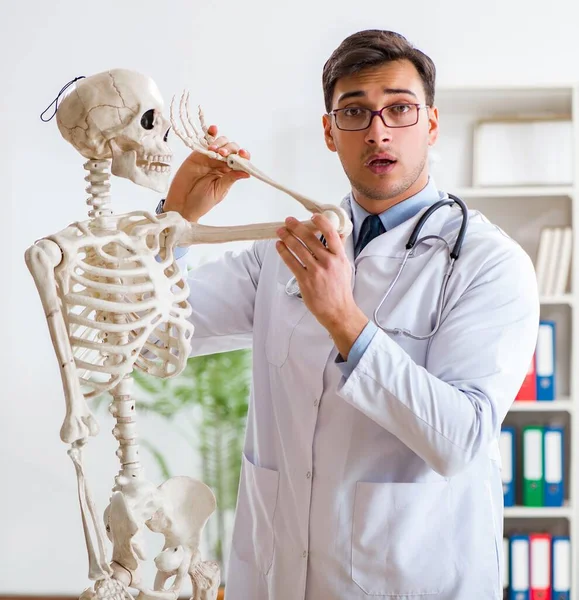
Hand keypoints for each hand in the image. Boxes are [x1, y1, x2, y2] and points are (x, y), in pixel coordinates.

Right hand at [164, 125, 250, 221]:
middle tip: (223, 154)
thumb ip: (230, 179)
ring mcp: (209, 158)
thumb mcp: (218, 191)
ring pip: (220, 143)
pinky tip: (213, 130)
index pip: (240, 161)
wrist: (182, 203)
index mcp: (229, 173)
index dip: (243, 156)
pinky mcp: (197, 154)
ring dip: (220, 143)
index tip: (242, 154)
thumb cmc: (201, 202)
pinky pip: (205, 141)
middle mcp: (221, 164)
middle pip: (231, 149)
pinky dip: (210, 134)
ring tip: (215, 150)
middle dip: (230, 149)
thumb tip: (246, 172)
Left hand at [276, 214, 368, 356]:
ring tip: (280, 231)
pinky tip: (279, 246)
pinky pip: (291, 262)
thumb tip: (337, 234)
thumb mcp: (345, 266)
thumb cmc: (340, 289)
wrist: (338, 310)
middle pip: (309, 238)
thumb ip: (339, 250)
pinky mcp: (305, 280)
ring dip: (287, 237)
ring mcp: (316, 271)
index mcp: (339, 256)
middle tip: (288, 221)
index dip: (321, 222)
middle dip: (296, 227)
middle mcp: (328, 262)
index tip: (312, 216)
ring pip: (298, 249)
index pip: (330, 233)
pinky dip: (283, 252)